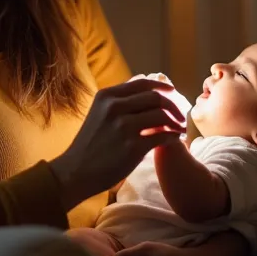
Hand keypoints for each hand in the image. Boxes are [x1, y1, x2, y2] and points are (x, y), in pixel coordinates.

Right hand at [50, 78, 184, 208]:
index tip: (174, 94)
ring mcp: (124, 127)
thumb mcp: (99, 114)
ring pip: (162, 115)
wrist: (75, 172)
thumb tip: (149, 93)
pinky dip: (173, 136)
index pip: (143, 83)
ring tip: (179, 128)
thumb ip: (119, 103)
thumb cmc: (90, 144)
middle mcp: (115, 107)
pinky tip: (174, 139)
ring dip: (176, 121)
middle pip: (156, 97)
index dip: (163, 87)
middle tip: (181, 114)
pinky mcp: (133, 147)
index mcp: (107, 96)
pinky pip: (163, 135)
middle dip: (173, 105)